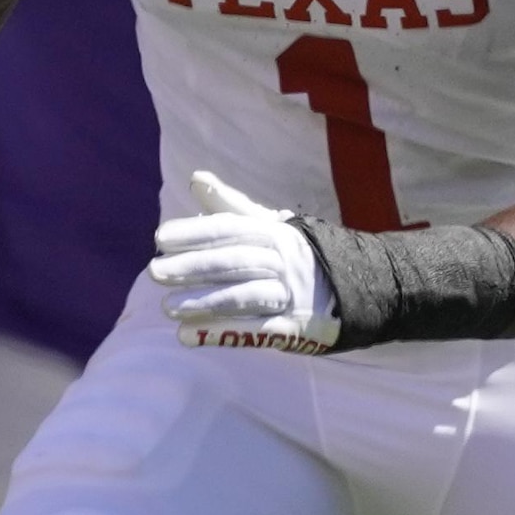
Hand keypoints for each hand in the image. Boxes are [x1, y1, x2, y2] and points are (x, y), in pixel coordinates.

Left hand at [151, 169, 333, 349]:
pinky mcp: (296, 329)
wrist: (360, 288)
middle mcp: (284, 262)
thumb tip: (196, 178)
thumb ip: (230, 206)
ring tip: (166, 308)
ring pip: (245, 296)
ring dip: (204, 303)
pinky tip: (187, 336)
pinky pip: (256, 331)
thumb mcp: (271, 226)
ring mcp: (292, 296)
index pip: (231, 230)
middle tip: (154, 272)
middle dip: (193, 267)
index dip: (195, 232)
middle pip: (234, 263)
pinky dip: (221, 334)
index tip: (160, 238)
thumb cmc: (298, 254)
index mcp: (276, 233)